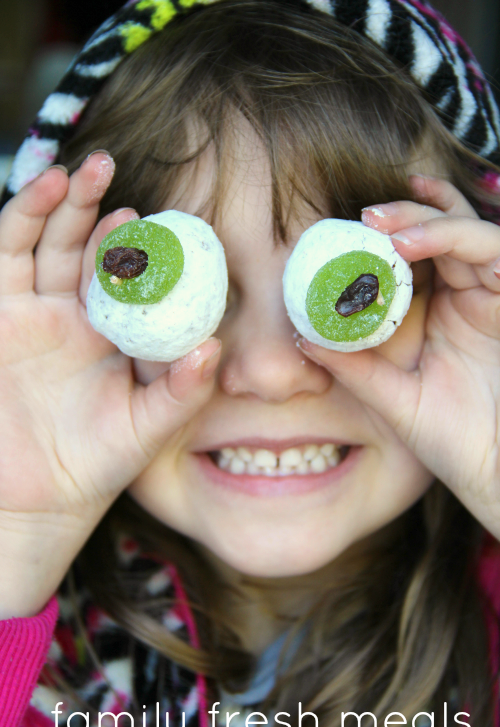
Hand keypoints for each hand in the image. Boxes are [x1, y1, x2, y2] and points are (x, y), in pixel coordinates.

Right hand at [0, 154, 220, 616]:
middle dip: (91, 205)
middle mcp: (70, 317)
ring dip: (53, 205)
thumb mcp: (147, 429)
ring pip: (38, 244)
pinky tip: (38, 196)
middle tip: (111, 167)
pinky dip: (17, 226)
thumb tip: (214, 347)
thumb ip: (182, 391)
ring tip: (75, 174)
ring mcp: (28, 315)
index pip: (123, 276)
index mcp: (111, 334)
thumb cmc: (96, 466)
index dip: (134, 245)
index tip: (153, 219)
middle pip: (78, 246)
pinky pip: (4, 262)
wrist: (37, 501)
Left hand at [299, 176, 499, 536]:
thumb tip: (306, 340)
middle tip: (366, 216)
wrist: (495, 471)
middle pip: (442, 230)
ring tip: (387, 230)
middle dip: (406, 215)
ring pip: (469, 233)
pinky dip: (463, 240)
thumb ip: (357, 369)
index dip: (389, 231)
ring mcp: (493, 298)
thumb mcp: (394, 399)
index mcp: (438, 314)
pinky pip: (497, 255)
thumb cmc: (454, 441)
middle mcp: (467, 298)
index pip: (415, 256)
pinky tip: (424, 244)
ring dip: (429, 223)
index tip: (347, 224)